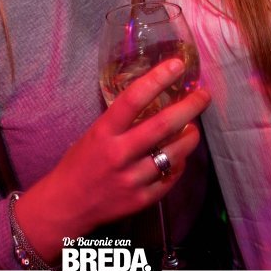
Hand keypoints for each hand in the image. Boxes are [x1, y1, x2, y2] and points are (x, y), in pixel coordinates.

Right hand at [15, 58, 210, 257]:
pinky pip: (170, 178)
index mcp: (103, 132)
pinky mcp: (141, 200)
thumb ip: (121, 120)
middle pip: (162, 126)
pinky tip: (178, 157)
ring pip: (174, 154)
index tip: (177, 65)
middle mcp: (119, 154)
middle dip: (189, 107)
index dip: (157, 79)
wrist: (66, 205)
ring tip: (193, 128)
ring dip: (190, 137)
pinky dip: (178, 164)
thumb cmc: (80, 162)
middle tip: (203, 95)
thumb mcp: (93, 133)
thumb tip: (155, 99)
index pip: (133, 99)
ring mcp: (132, 179)